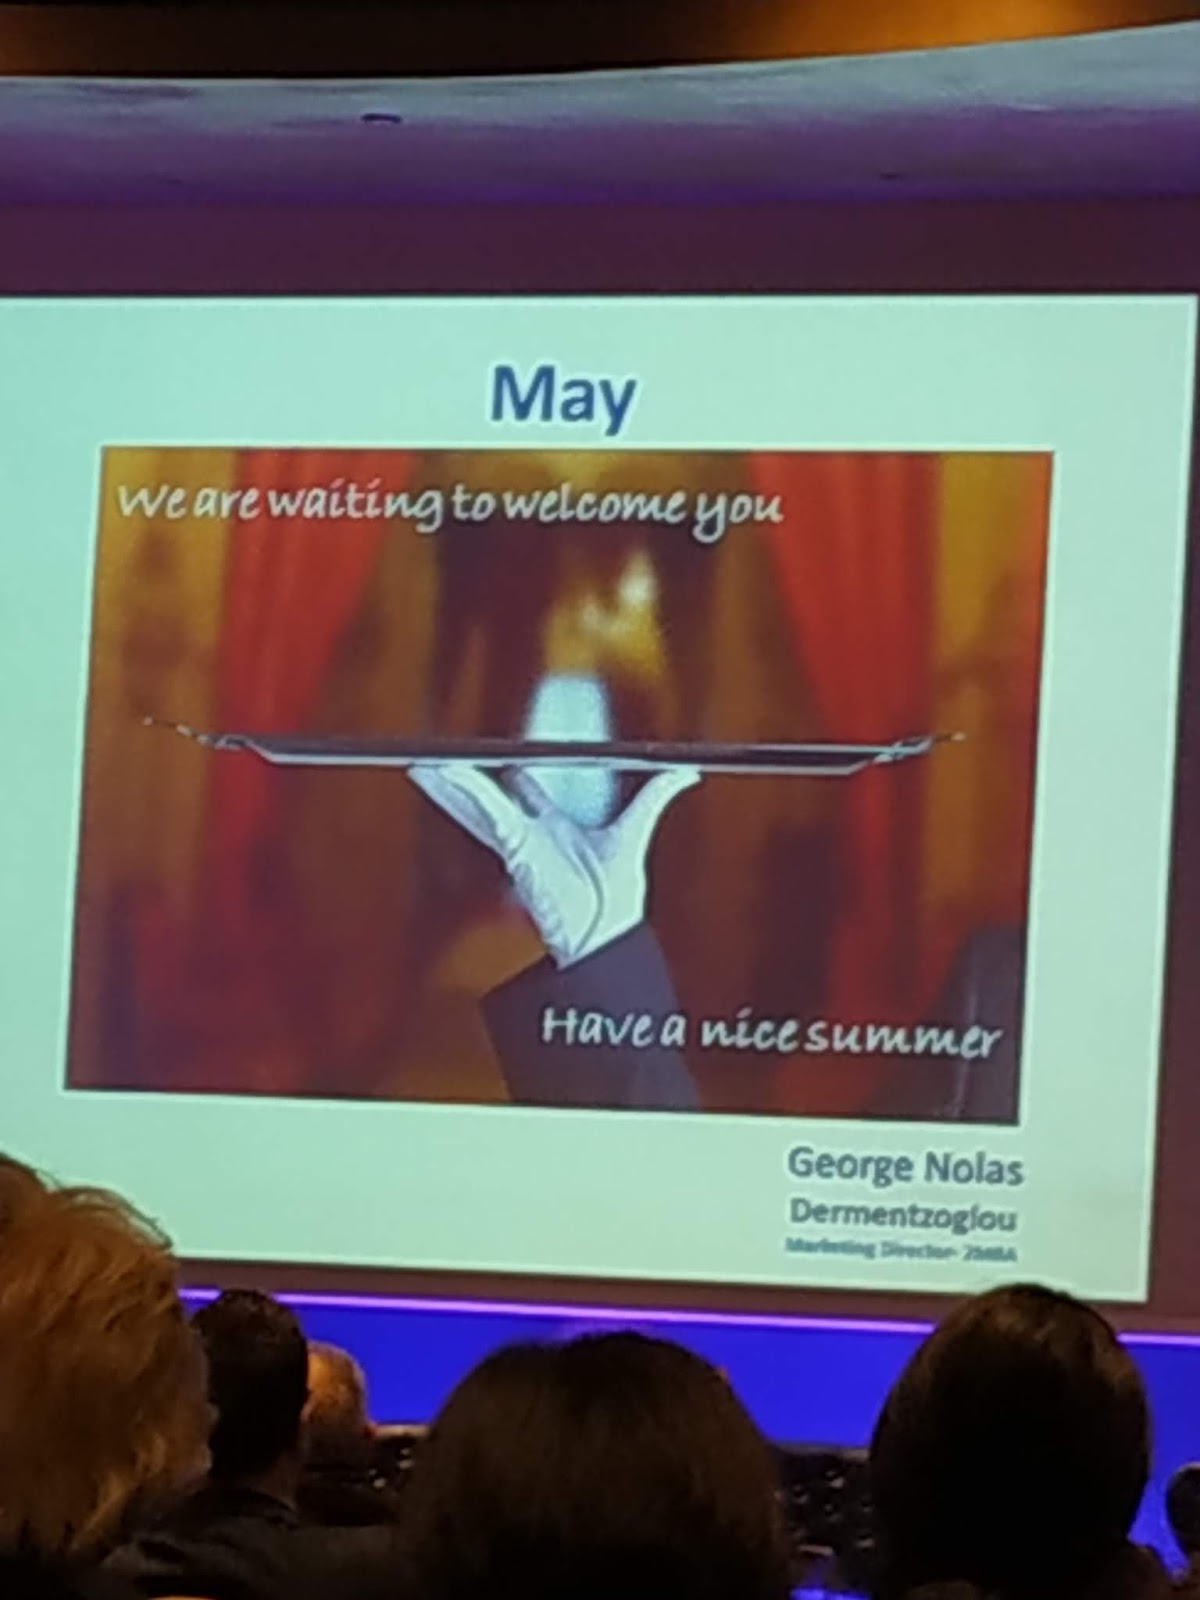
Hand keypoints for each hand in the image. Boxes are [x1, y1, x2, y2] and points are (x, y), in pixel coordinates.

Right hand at [410, 763, 699, 968]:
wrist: (606, 934)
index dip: (507, 772)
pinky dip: (465, 793)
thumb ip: (656, 795)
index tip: (495, 757)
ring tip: (423, 766)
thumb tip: (685, 771)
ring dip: (451, 784)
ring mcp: (518, 842)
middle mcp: (529, 836)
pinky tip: (444, 774)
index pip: (521, 792)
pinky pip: (487, 814)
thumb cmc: (616, 897)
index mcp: (551, 830)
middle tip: (438, 759)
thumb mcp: (636, 829)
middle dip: (463, 779)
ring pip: (478, 805)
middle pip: (488, 798)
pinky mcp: (515, 848)